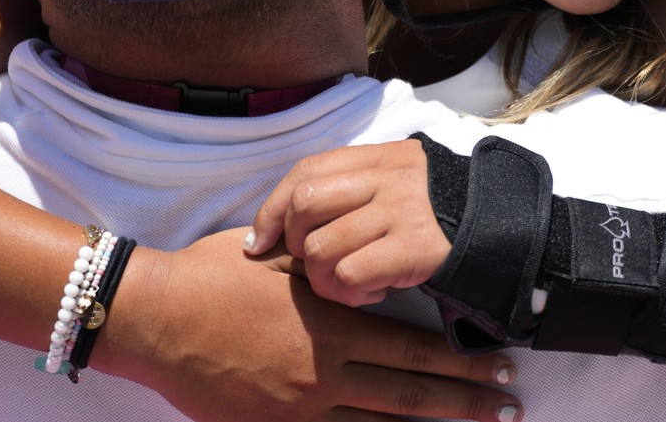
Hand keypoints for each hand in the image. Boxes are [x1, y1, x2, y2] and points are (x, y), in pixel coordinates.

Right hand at [103, 228, 518, 421]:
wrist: (155, 318)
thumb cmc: (216, 275)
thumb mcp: (284, 257)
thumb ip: (331, 265)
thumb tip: (372, 260)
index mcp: (334, 324)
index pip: (417, 350)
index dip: (465, 364)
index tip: (503, 369)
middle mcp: (325, 373)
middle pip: (412, 395)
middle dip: (467, 403)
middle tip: (510, 409)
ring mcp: (299, 408)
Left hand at [250, 140, 452, 306]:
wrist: (500, 225)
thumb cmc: (438, 209)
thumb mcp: (398, 179)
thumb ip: (351, 185)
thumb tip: (282, 218)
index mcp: (378, 157)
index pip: (305, 172)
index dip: (272, 209)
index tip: (260, 242)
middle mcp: (387, 178)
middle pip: (305, 204)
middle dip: (297, 242)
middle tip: (316, 263)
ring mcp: (401, 211)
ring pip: (322, 247)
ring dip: (323, 279)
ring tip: (347, 285)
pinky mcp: (413, 247)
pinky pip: (351, 274)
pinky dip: (350, 293)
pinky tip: (371, 294)